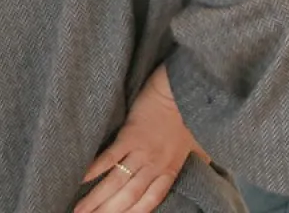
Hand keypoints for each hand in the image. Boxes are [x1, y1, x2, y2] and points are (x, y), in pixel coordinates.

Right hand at [77, 65, 199, 212]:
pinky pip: (110, 156)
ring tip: (78, 210)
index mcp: (170, 170)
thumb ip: (200, 157)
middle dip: (107, 212)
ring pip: (116, 182)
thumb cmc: (190, 113)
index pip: (149, 202)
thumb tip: (210, 166)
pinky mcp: (130, 135)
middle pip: (128, 197)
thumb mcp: (199, 140)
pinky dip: (95, 169)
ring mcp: (142, 151)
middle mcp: (155, 166)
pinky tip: (80, 179)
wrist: (181, 89)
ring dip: (96, 198)